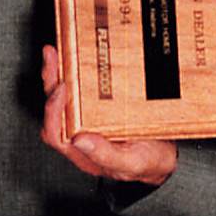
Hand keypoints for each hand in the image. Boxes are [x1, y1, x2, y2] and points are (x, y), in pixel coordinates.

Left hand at [40, 45, 177, 185]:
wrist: (165, 155)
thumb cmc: (148, 162)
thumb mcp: (131, 162)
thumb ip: (104, 155)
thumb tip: (78, 141)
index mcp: (82, 151)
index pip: (55, 132)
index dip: (53, 111)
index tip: (62, 89)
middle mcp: (80, 134)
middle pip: (55, 109)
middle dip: (50, 81)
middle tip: (52, 57)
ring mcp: (87, 120)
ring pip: (64, 97)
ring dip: (58, 74)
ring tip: (55, 53)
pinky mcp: (98, 108)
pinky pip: (81, 91)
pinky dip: (75, 75)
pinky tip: (75, 60)